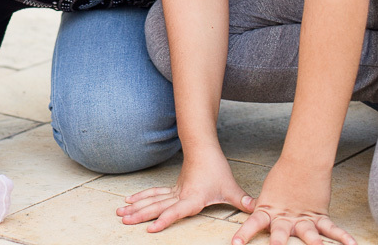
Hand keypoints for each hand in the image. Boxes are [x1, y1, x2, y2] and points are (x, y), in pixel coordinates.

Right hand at [117, 150, 252, 232]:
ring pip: (151, 200)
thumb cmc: (216, 170)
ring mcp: (173, 191)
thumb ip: (243, 201)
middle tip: (123, 221)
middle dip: (139, 215)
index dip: (164, 220)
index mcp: (192, 198)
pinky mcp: (172, 189)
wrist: (203, 149)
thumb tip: (257, 211)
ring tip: (120, 214)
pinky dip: (140, 199)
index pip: (176, 211)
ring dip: (135, 207)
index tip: (150, 228)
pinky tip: (129, 202)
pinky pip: (153, 195)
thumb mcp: (231, 188)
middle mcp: (179, 195)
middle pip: (156, 206)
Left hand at [231, 157, 353, 244]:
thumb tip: (251, 208)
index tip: (235, 244)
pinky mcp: (320, 216)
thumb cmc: (283, 177)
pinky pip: (332, 229)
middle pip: (280, 233)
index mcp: (269, 211)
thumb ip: (264, 207)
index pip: (254, 224)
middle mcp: (286, 218)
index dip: (244, 234)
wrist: (302, 162)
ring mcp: (304, 219)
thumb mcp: (269, 194)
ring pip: (307, 234)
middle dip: (277, 242)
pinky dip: (343, 237)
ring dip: (312, 242)